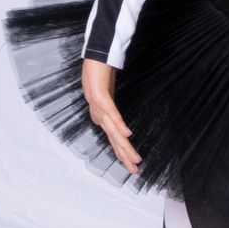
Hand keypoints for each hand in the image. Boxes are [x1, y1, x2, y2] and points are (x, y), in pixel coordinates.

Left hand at [81, 59, 139, 174]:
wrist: (93, 56)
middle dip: (124, 155)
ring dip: (124, 145)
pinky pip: (112, 113)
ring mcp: (98, 106)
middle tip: (134, 171)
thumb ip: (105, 108)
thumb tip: (104, 122)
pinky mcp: (100, 96)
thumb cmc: (98, 72)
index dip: (121, 152)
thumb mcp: (104, 93)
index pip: (113, 137)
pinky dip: (119, 124)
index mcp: (101, 114)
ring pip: (113, 130)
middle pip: (114, 139)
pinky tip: (128, 134)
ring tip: (134, 158)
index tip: (131, 165)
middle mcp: (99, 113)